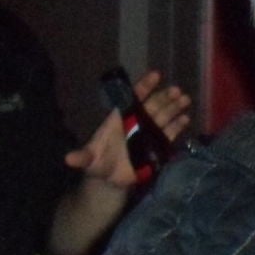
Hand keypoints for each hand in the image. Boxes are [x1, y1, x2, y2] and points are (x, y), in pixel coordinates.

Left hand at [65, 70, 193, 186]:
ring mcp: (148, 133)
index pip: (133, 99)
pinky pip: (169, 133)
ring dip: (174, 108)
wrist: (110, 179)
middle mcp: (136, 123)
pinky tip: (186, 118)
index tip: (156, 75)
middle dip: (164, 97)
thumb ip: (82, 157)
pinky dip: (178, 126)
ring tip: (185, 99)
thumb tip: (68, 159)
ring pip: (163, 116)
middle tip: (176, 90)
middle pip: (153, 106)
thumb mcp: (89, 160)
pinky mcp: (157, 146)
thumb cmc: (98, 164)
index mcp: (120, 119)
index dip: (144, 86)